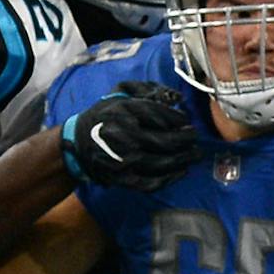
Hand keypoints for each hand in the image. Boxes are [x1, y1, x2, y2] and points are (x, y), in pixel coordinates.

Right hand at [60, 80, 197, 190]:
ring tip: (195, 154)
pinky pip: (150, 182)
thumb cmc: (106, 115)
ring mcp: (121, 158)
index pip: (157, 115)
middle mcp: (121, 134)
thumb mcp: (120, 94)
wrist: (78, 142)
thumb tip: (176, 97)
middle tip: (195, 138)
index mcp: (121, 110)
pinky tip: (182, 171)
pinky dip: (170, 179)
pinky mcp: (121, 177)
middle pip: (163, 141)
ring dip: (183, 160)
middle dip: (185, 140)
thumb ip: (146, 91)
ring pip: (160, 163)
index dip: (177, 119)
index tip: (187, 121)